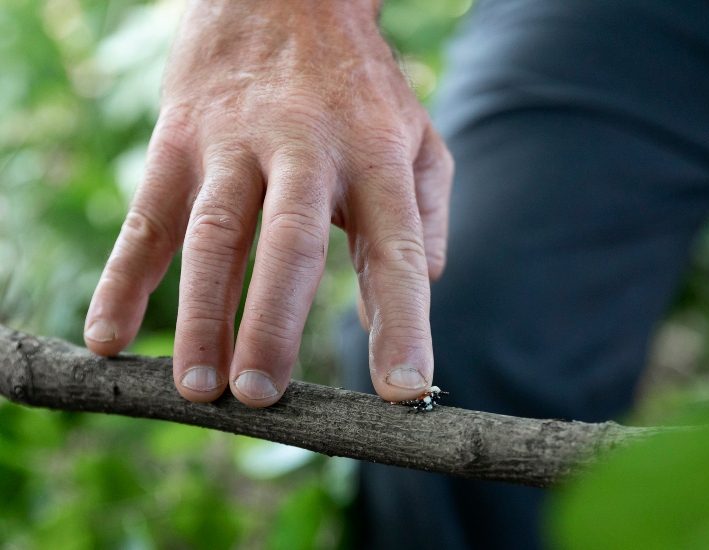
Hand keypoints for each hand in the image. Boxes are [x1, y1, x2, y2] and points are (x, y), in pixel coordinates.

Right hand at [83, 0, 452, 406]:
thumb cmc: (361, 88)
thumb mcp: (418, 140)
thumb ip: (425, 219)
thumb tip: (420, 290)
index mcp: (376, 159)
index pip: (394, 251)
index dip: (401, 323)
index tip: (405, 390)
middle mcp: (306, 150)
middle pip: (290, 243)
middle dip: (274, 322)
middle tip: (261, 395)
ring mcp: (236, 142)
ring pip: (213, 234)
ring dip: (201, 314)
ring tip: (198, 389)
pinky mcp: (180, 138)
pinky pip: (148, 216)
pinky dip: (125, 279)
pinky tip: (110, 337)